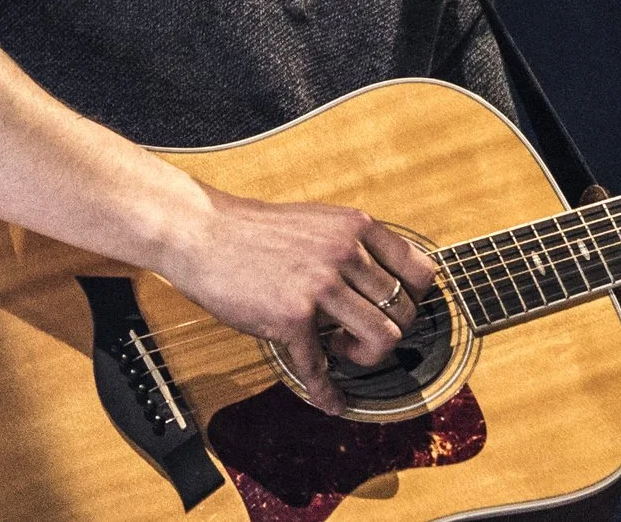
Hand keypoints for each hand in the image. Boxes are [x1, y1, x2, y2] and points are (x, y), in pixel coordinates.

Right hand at [158, 186, 434, 414]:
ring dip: (366, 357)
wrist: (201, 233)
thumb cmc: (254, 230)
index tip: (396, 312)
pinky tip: (330, 400)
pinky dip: (328, 393)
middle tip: (359, 334)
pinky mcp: (292, 318)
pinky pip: (322, 368)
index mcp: (355, 226)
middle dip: (388, 334)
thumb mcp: (318, 221)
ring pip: (383, 339)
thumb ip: (352, 245)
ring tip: (341, 350)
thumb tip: (384, 280)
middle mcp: (345, 253)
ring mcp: (319, 286)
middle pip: (403, 312)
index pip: (420, 272)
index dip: (414, 300)